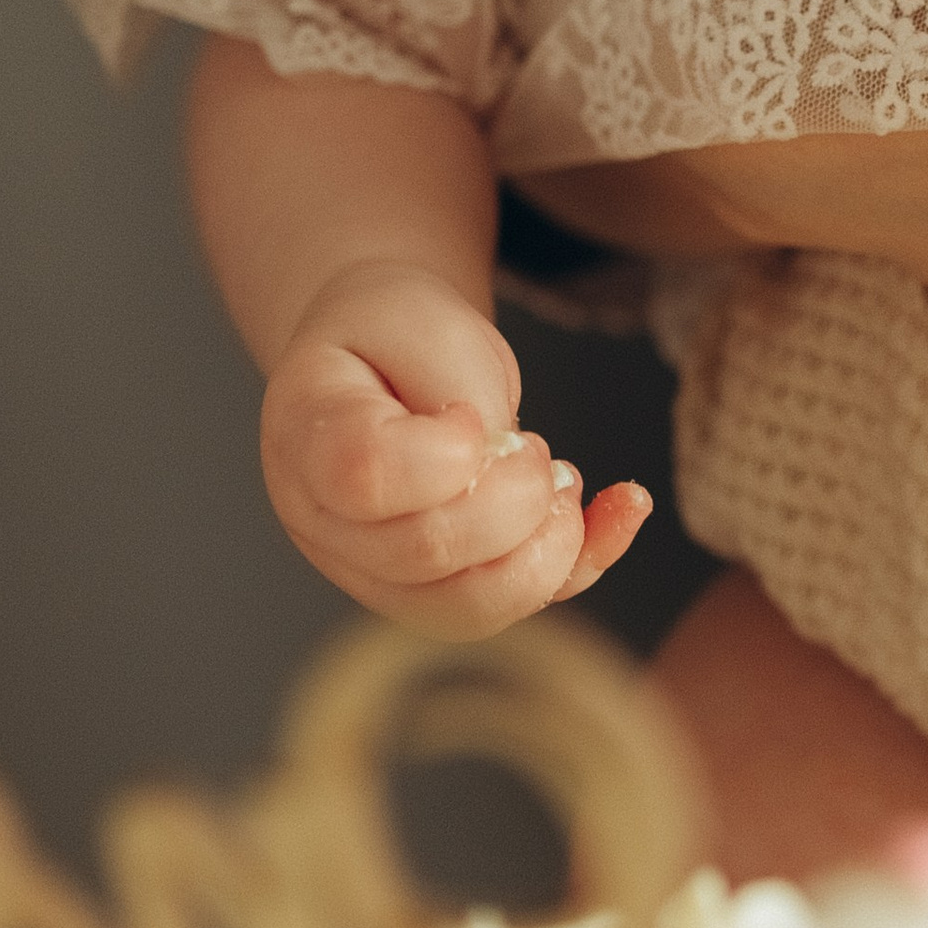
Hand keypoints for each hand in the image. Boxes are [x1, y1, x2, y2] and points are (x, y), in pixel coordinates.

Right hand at [258, 262, 649, 633]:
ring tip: (560, 480)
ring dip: (547, 545)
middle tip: (530, 445)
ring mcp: (374, 574)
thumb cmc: (395, 333)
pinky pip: (511, 607)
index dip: (445, 452)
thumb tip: (504, 472)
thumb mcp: (425, 320)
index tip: (466, 415)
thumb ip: (459, 390)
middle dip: (514, 496)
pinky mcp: (434, 595)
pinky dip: (584, 562)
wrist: (381, 358)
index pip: (367, 475)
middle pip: (427, 551)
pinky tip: (624, 508)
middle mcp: (325, 524)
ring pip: (468, 607)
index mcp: (304, 437)